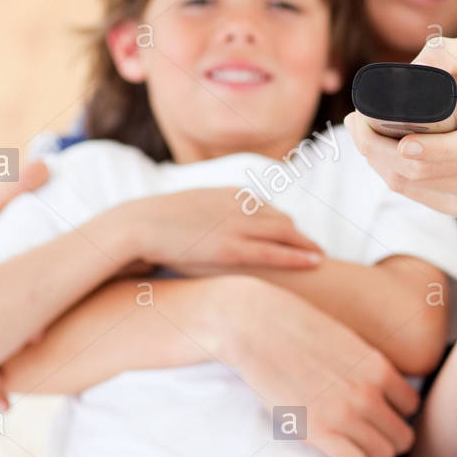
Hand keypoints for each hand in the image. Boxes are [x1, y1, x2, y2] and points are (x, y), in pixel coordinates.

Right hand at [120, 188, 323, 275]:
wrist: (136, 225)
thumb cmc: (154, 223)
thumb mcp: (186, 210)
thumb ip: (204, 214)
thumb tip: (204, 224)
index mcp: (228, 194)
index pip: (267, 207)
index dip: (281, 224)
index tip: (290, 234)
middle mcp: (239, 205)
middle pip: (283, 219)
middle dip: (299, 235)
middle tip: (313, 248)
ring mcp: (237, 226)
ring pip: (286, 234)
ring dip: (306, 245)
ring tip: (319, 258)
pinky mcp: (232, 248)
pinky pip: (275, 252)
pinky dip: (298, 257)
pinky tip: (316, 262)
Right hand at [212, 278, 420, 456]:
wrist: (255, 327)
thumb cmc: (293, 328)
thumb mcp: (345, 340)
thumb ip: (365, 366)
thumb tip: (374, 385)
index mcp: (378, 367)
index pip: (411, 406)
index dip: (398, 415)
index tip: (383, 419)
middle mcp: (368, 393)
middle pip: (403, 436)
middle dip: (391, 442)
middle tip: (375, 443)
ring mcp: (345, 414)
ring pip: (385, 455)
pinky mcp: (319, 431)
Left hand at [344, 37, 456, 216]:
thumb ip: (444, 54)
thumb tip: (419, 70)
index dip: (433, 150)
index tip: (402, 143)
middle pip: (424, 169)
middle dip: (379, 148)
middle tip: (356, 121)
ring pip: (410, 183)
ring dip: (377, 160)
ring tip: (361, 131)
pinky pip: (411, 193)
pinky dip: (387, 172)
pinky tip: (376, 153)